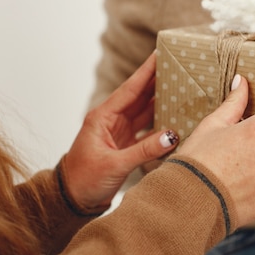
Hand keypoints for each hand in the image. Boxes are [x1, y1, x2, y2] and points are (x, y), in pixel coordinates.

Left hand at [63, 52, 178, 210]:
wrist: (72, 199)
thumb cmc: (83, 179)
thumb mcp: (115, 164)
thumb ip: (145, 150)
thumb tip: (172, 136)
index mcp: (102, 117)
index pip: (129, 89)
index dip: (146, 72)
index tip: (160, 55)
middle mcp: (112, 120)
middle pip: (139, 96)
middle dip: (157, 81)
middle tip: (178, 66)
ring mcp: (120, 131)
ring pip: (145, 111)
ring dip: (161, 100)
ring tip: (182, 86)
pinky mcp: (126, 144)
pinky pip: (148, 129)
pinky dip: (161, 123)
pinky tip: (176, 117)